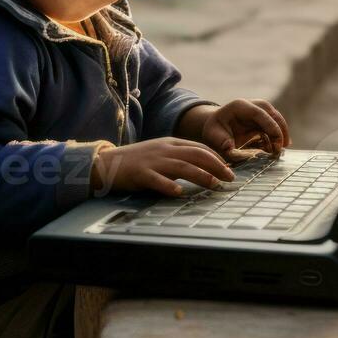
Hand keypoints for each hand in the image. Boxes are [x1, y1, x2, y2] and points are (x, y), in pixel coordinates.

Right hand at [90, 137, 235, 196]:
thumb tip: (205, 167)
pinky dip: (168, 186)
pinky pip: (156, 180)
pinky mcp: (140, 174)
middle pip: (196, 155)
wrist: (108, 162)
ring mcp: (153, 162)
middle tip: (230, 178)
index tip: (229, 169)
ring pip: (181, 166)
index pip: (200, 148)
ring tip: (214, 184)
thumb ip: (181, 157)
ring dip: (200, 175)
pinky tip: (179, 193)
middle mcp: (165, 150)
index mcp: (171, 143)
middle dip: (216, 166)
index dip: (217, 158)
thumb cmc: (138, 160)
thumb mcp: (162, 153)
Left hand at [199, 98, 290, 159]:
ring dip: (281, 133)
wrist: (215, 125)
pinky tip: (278, 147)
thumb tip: (230, 148)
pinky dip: (278, 135)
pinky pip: (274, 124)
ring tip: (282, 149)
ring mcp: (258, 110)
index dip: (271, 127)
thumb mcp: (213, 135)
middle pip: (272, 114)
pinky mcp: (262, 118)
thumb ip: (222, 142)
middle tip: (281, 148)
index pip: (260, 113)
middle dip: (280, 130)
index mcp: (240, 106)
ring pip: (276, 118)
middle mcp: (252, 105)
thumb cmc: (214, 130)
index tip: (276, 142)